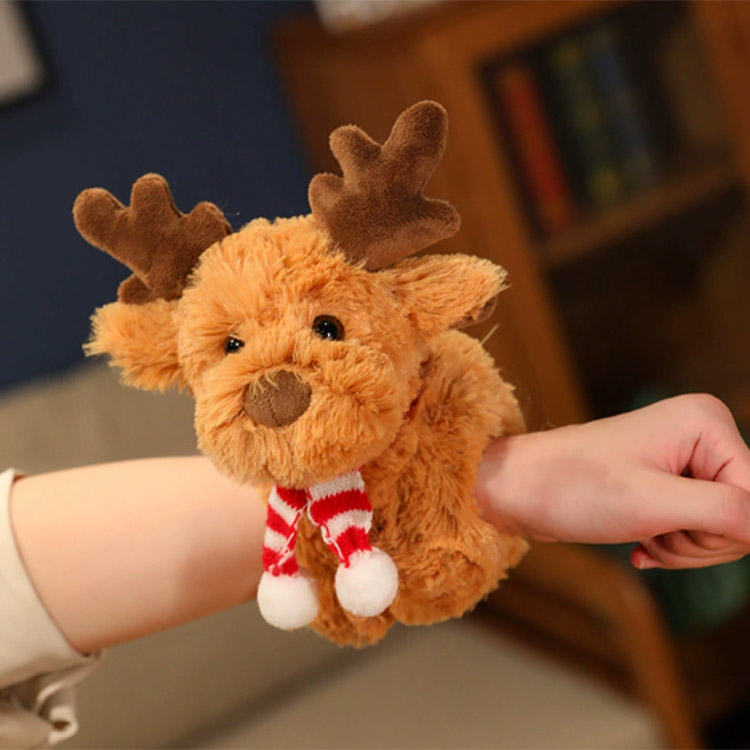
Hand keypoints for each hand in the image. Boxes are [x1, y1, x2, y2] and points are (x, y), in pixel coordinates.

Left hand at [476, 394, 749, 569]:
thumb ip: (730, 513)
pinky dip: (669, 545)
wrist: (516, 489)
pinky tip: (638, 543)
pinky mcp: (668, 483)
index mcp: (706, 422)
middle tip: (649, 530)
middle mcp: (701, 434)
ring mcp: (685, 459)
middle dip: (697, 541)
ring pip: (720, 530)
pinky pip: (694, 530)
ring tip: (638, 532)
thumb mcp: (657, 504)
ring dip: (680, 546)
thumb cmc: (572, 487)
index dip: (719, 531)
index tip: (668, 528)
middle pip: (743, 516)